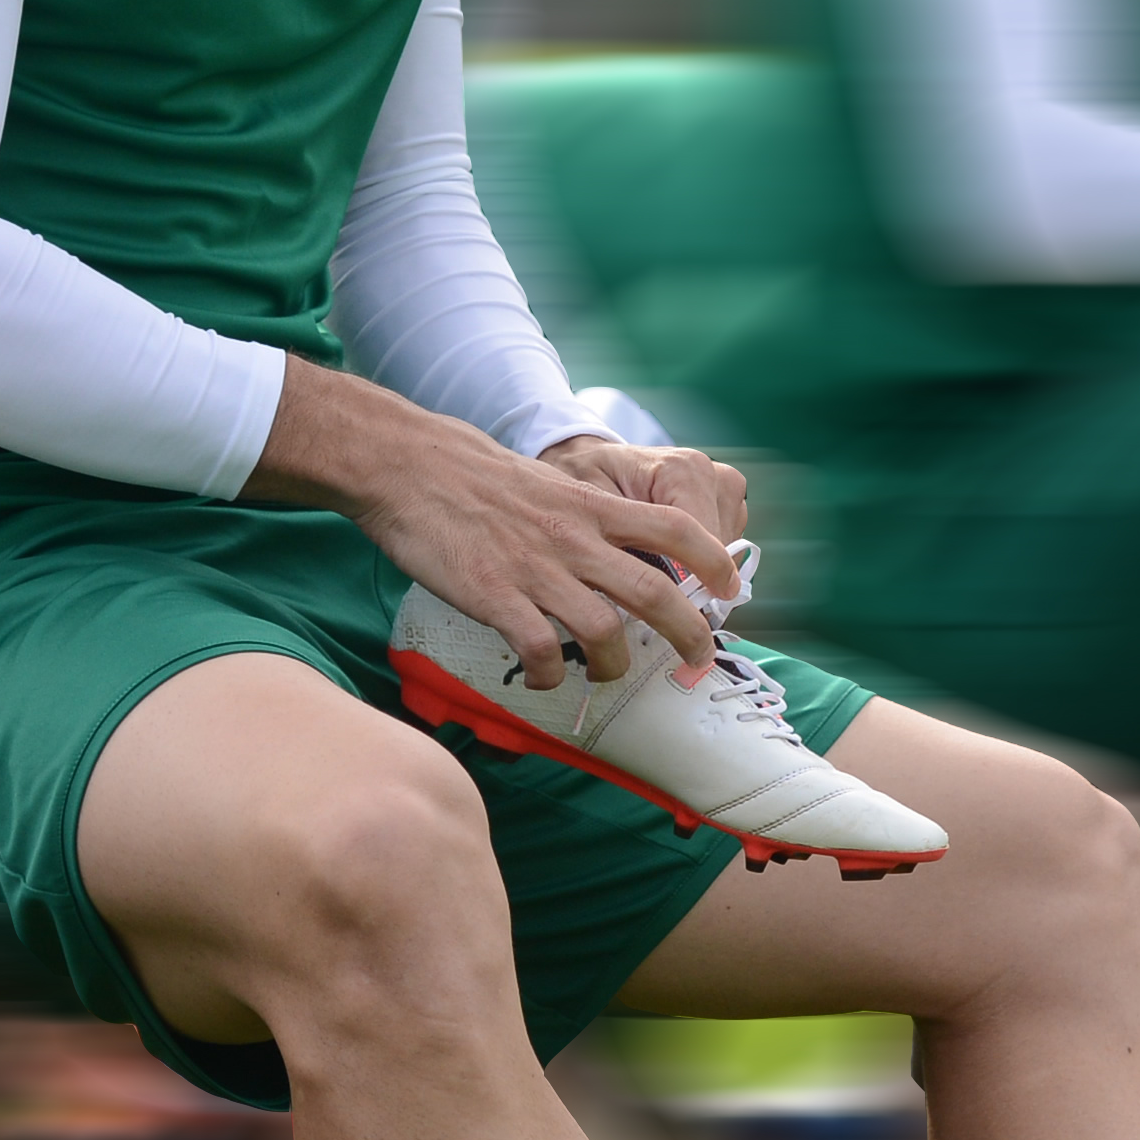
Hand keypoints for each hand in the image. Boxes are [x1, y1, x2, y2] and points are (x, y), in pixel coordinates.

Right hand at [247, 359, 738, 688]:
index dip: (713, 559)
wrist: (408, 464)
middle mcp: (574, 538)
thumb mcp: (550, 486)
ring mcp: (535, 569)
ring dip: (615, 662)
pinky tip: (547, 675)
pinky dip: (551, 673)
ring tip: (606, 671)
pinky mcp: (493, 595)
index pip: (675, 526)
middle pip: (655, 591)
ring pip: (604, 630)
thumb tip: (617, 553)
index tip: (730, 588)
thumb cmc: (476, 478)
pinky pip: (539, 649)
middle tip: (698, 660)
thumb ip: (586, 519)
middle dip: (689, 633)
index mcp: (592, 506)